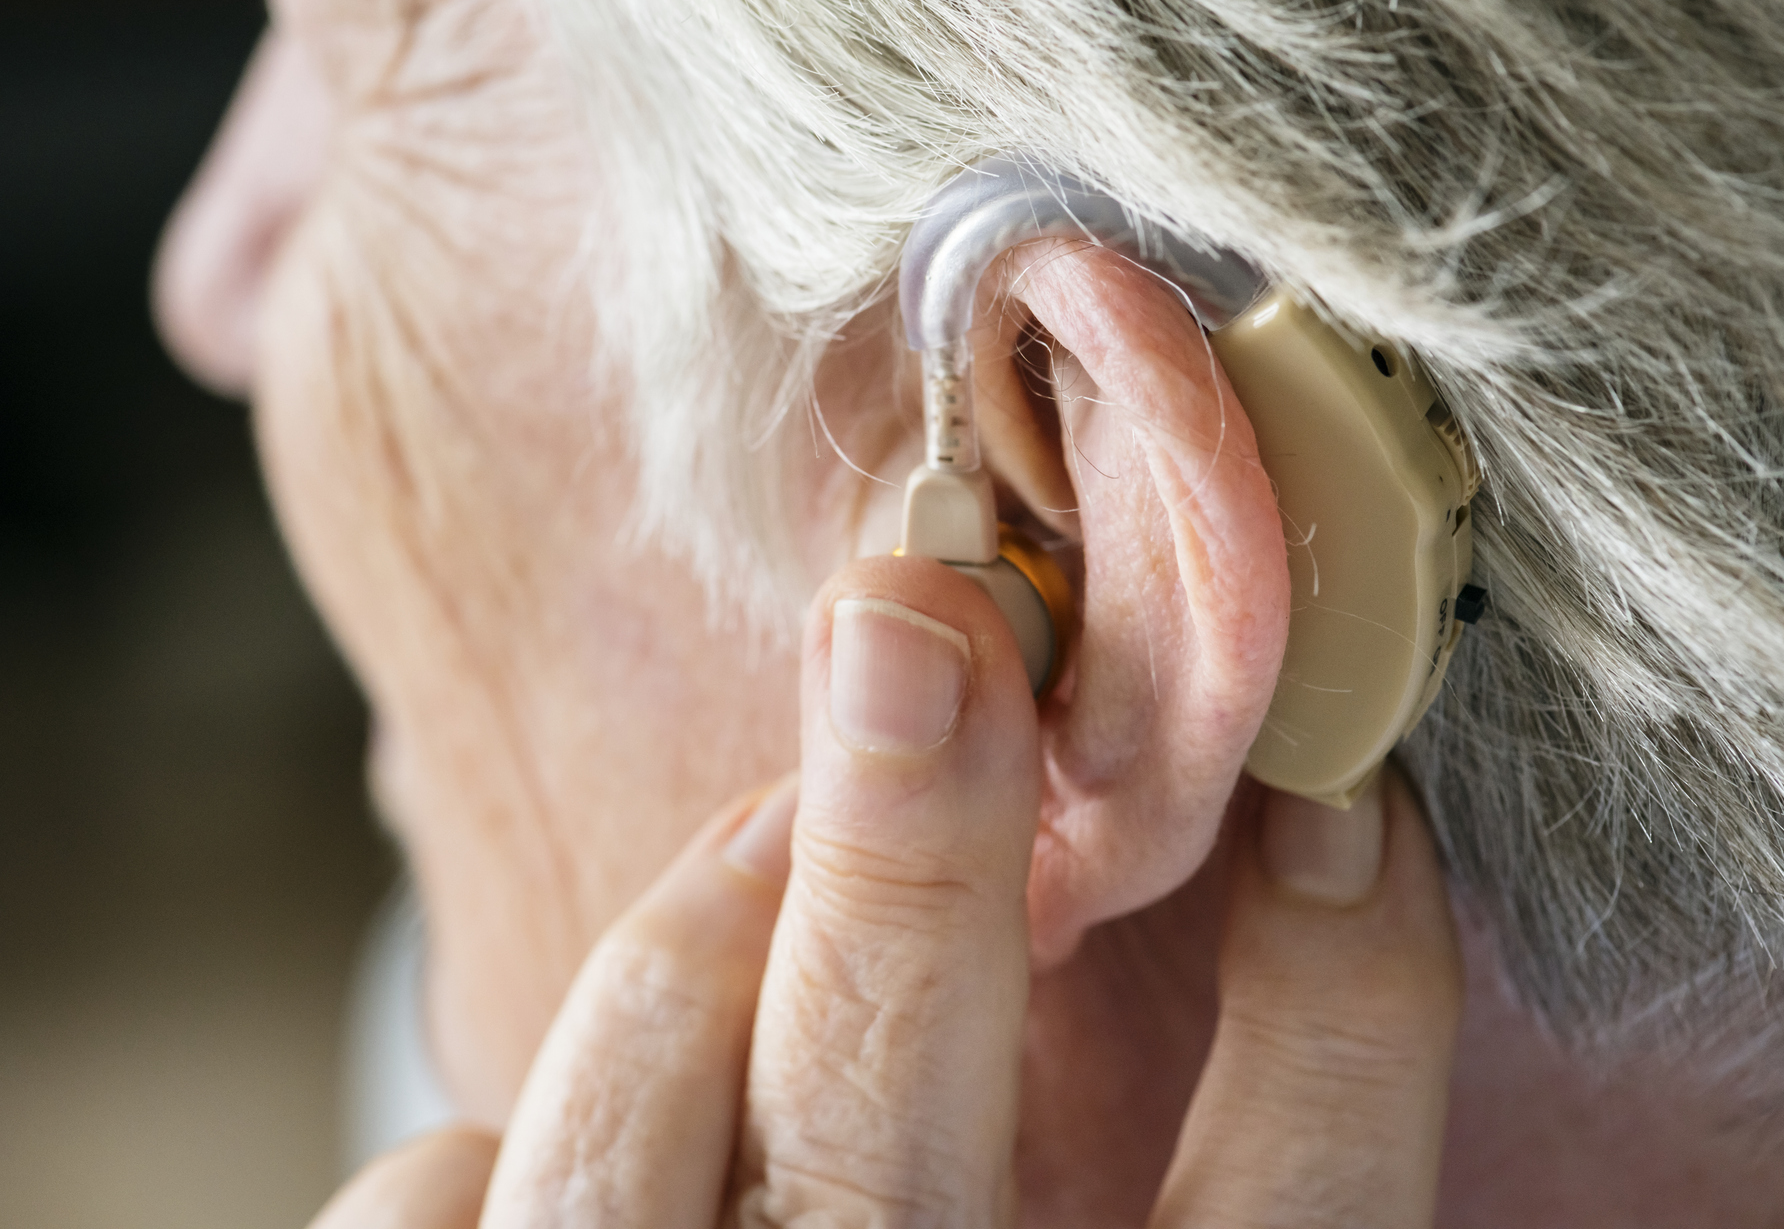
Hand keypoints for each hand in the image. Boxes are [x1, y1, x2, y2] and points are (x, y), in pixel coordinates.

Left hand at [310, 556, 1461, 1227]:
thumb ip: (1172, 1196)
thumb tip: (1302, 886)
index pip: (1294, 1207)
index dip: (1349, 986)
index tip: (1339, 799)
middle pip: (892, 1118)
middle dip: (911, 841)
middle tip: (920, 614)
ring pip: (638, 1114)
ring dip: (707, 918)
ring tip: (779, 828)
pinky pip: (434, 1195)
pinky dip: (489, 1133)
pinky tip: (568, 1144)